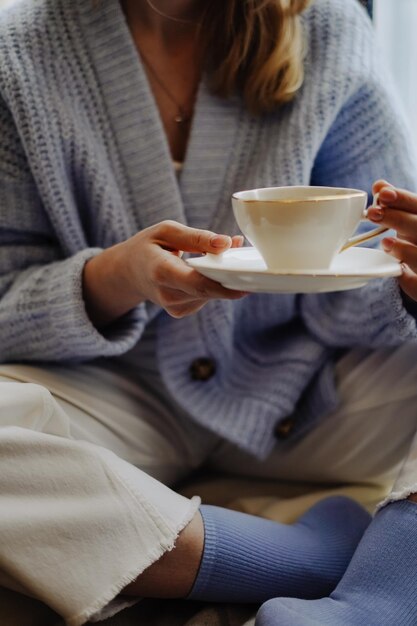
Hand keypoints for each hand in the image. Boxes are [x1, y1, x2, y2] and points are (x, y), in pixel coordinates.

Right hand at [84, 220, 246, 325]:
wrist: (128, 272)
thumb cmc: (148, 246)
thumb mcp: (167, 231)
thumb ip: (197, 237)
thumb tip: (227, 243)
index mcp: (161, 271)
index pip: (197, 282)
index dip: (224, 284)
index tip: (247, 280)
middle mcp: (168, 295)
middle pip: (209, 290)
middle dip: (231, 275)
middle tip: (246, 256)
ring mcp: (175, 307)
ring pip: (211, 293)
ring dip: (223, 277)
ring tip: (221, 256)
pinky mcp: (182, 311)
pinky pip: (207, 296)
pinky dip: (214, 283)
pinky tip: (207, 270)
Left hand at [368, 180, 416, 301]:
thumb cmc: (413, 238)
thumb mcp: (406, 218)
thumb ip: (393, 202)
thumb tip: (379, 185)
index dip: (401, 198)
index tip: (381, 194)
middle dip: (396, 219)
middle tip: (371, 214)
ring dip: (403, 248)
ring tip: (384, 241)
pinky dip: (408, 274)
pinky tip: (397, 268)